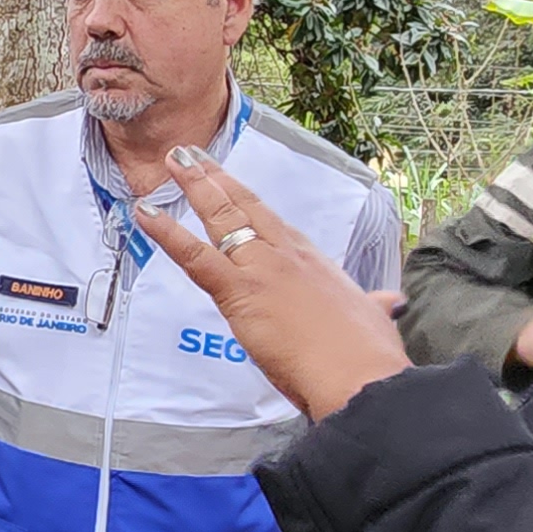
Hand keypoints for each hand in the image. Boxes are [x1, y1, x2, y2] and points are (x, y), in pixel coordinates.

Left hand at [132, 150, 410, 422]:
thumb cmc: (368, 355)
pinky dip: (167, 233)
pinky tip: (146, 215)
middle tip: (192, 156)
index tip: (231, 183)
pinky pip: (194, 256)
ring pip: (221, 218)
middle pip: (245, 207)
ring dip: (194, 187)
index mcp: (313, 261)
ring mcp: (261, 268)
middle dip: (216, 179)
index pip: (273, 223)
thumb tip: (386, 303)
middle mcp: (286, 254)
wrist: (360, 375)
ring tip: (172, 160)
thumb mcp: (373, 321)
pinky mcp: (240, 292)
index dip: (248, 200)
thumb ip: (374, 307)